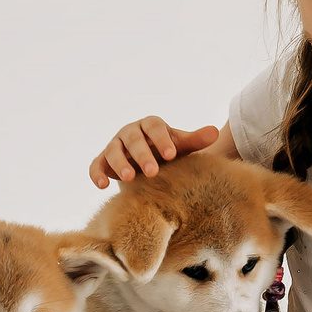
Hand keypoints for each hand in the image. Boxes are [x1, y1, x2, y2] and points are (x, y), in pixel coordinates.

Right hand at [91, 118, 219, 187]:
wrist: (148, 163)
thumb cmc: (167, 152)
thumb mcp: (181, 146)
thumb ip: (195, 140)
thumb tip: (215, 132)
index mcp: (149, 125)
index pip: (154, 127)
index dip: (162, 139)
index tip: (172, 155)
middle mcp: (129, 132)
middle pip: (133, 139)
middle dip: (142, 155)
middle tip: (153, 172)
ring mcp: (114, 146)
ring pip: (112, 151)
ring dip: (119, 164)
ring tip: (130, 179)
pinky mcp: (102, 161)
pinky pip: (95, 166)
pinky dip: (96, 174)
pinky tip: (103, 186)